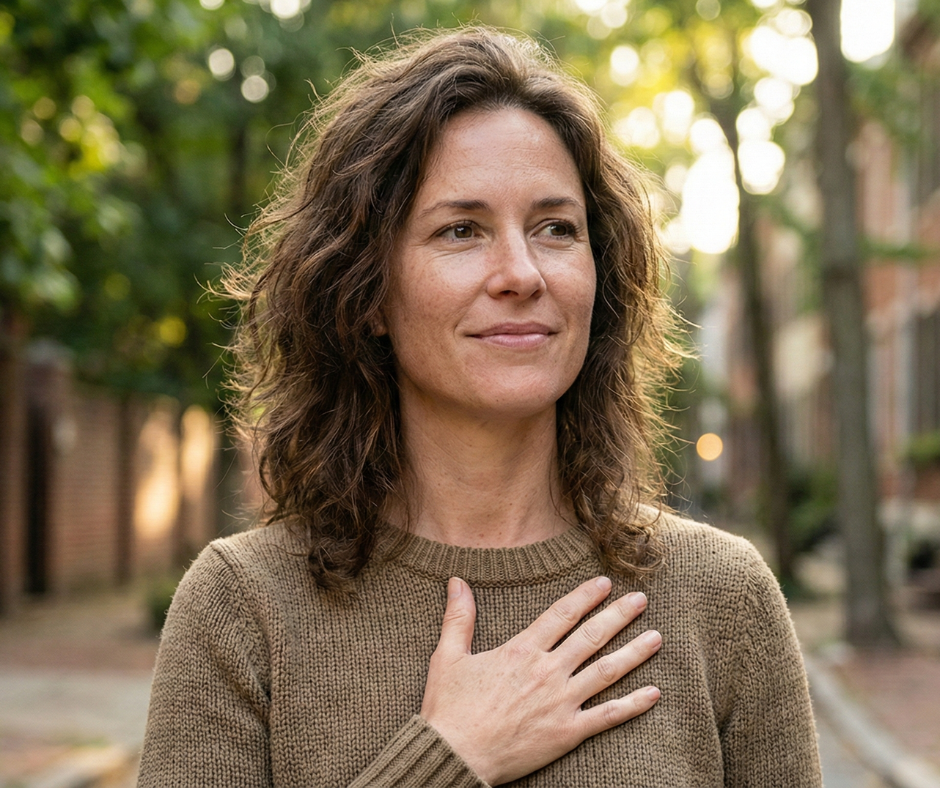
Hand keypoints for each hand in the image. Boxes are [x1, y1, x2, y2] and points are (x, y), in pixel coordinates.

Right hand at [420, 576, 661, 785]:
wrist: (455, 757)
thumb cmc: (449, 709)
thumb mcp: (448, 657)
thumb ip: (459, 617)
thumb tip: (456, 581)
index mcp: (521, 651)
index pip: (561, 615)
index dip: (585, 596)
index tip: (604, 582)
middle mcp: (547, 672)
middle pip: (591, 636)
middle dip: (618, 615)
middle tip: (640, 600)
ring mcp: (560, 702)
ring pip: (606, 671)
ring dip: (634, 653)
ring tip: (656, 637)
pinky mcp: (567, 733)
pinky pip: (607, 716)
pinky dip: (633, 704)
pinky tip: (653, 693)